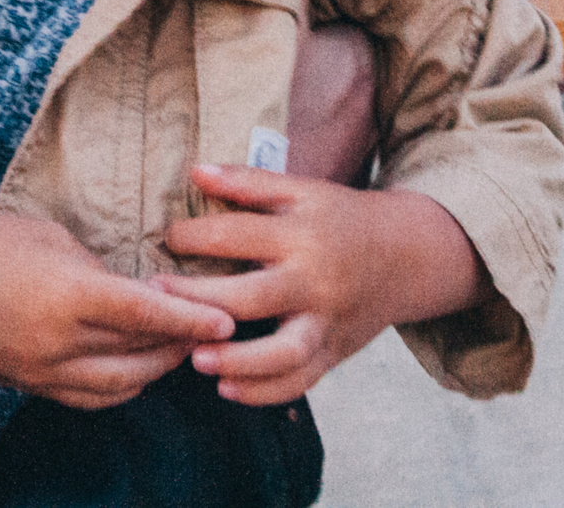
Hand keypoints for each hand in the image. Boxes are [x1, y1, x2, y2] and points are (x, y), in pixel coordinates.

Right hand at [0, 194, 236, 408]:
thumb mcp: (52, 240)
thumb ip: (100, 271)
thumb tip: (140, 292)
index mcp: (65, 295)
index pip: (144, 313)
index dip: (190, 318)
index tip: (226, 319)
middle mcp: (55, 343)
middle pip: (139, 351)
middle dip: (181, 340)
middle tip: (211, 322)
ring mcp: (39, 372)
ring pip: (120, 384)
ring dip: (155, 367)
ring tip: (179, 345)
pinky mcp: (27, 386)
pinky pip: (89, 397)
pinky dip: (122, 385)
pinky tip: (137, 366)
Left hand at [155, 164, 492, 405]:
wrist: (408, 255)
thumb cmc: (342, 218)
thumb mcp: (302, 190)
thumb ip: (249, 182)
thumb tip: (195, 172)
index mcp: (302, 233)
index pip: (237, 234)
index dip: (193, 237)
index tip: (167, 240)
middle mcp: (315, 281)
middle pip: (251, 298)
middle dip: (199, 300)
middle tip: (156, 297)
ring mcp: (327, 322)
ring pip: (283, 352)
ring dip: (237, 360)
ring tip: (194, 358)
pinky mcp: (334, 352)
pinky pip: (301, 381)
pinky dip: (265, 391)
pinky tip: (227, 388)